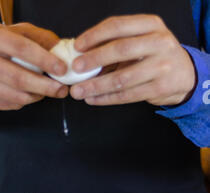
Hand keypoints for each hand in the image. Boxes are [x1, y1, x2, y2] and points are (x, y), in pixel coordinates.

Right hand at [0, 23, 68, 110]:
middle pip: (18, 78)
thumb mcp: (14, 32)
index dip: (44, 60)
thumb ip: (38, 38)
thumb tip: (60, 51)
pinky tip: (30, 94)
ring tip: (48, 92)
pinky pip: (10, 105)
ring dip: (37, 96)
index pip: (21, 49)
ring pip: (16, 96)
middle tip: (61, 89)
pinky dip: (25, 101)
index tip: (62, 69)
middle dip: (45, 86)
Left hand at [70, 15, 196, 106]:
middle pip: (120, 50)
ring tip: (78, 92)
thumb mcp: (142, 41)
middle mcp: (159, 42)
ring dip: (96, 86)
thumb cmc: (154, 56)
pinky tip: (92, 100)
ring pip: (122, 78)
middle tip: (75, 69)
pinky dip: (106, 99)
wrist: (185, 75)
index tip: (77, 46)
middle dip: (94, 60)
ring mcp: (162, 66)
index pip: (118, 26)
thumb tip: (80, 54)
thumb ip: (116, 44)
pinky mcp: (160, 88)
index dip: (95, 36)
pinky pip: (127, 95)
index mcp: (151, 25)